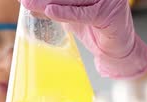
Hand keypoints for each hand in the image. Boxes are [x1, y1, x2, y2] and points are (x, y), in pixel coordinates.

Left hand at [20, 0, 146, 78]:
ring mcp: (109, 0)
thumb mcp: (71, 15)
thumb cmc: (97, 30)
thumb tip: (29, 3)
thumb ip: (54, 7)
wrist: (117, 51)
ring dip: (47, 3)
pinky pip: (84, 13)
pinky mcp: (111, 13)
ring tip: (29, 3)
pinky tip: (50, 12)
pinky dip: (66, 13)